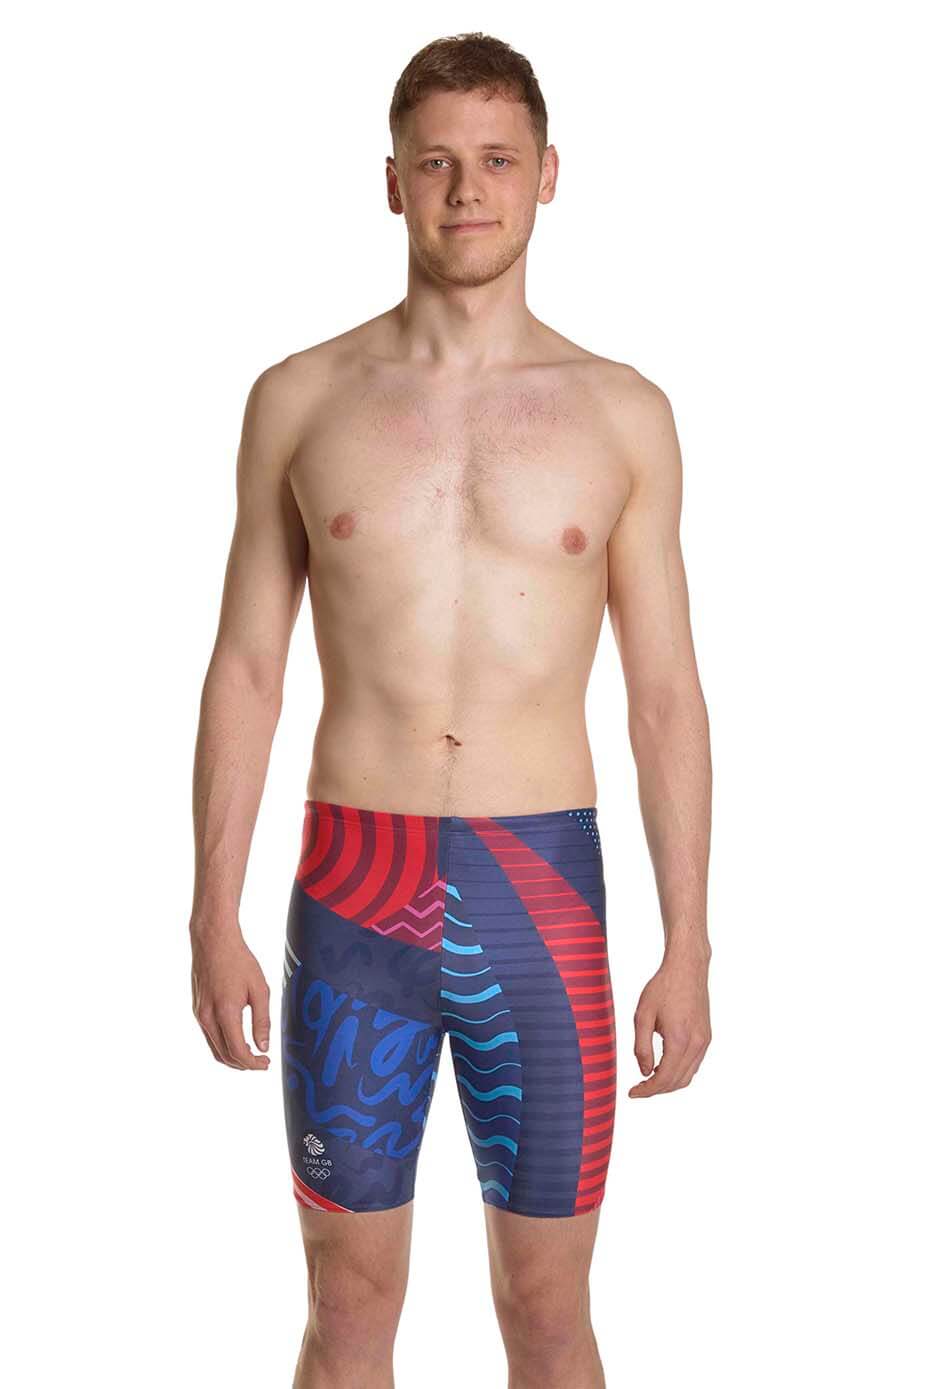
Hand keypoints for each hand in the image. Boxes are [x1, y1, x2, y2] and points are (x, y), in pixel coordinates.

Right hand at [190, 922, 271, 1070]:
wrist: (213, 940)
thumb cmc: (239, 961)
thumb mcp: (259, 989)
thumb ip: (262, 1021)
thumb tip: (263, 1046)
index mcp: (225, 1013)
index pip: (238, 1052)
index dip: (253, 1064)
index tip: (265, 1063)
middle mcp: (207, 1017)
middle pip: (224, 1056)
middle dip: (243, 1065)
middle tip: (261, 1062)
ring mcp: (199, 1014)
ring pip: (214, 1049)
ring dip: (232, 1058)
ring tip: (251, 1055)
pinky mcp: (196, 1009)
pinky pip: (209, 1036)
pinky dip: (223, 1045)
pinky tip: (237, 1039)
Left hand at [630, 940, 710, 1096]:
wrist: (687, 968)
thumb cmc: (662, 988)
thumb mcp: (642, 1015)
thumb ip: (641, 1047)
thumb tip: (644, 1072)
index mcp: (679, 1040)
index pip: (663, 1078)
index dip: (647, 1090)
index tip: (632, 1093)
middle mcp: (696, 1044)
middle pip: (677, 1082)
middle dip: (657, 1090)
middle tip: (638, 1089)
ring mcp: (704, 1041)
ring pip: (688, 1076)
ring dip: (669, 1083)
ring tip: (648, 1080)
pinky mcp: (706, 1036)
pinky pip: (694, 1064)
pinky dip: (679, 1072)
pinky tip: (663, 1067)